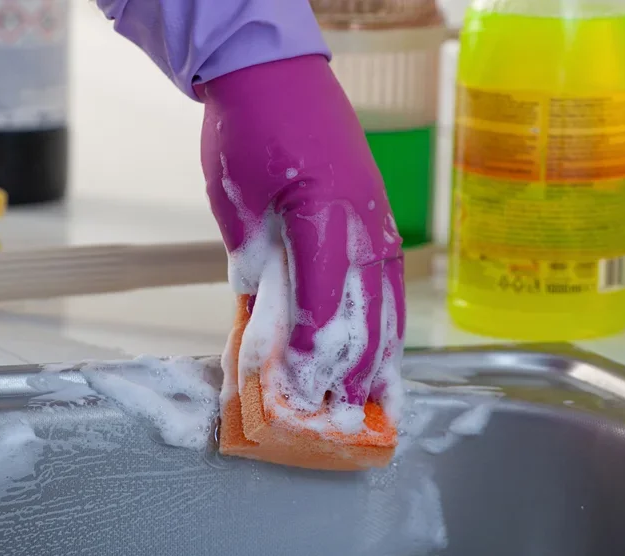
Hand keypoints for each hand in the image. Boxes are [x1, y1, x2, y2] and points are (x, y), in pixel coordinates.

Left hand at [198, 55, 405, 419]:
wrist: (275, 72)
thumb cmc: (250, 129)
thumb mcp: (236, 198)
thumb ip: (254, 259)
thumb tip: (261, 312)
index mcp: (325, 214)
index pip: (323, 300)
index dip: (311, 350)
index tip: (297, 388)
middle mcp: (363, 222)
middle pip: (366, 310)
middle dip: (352, 368)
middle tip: (340, 414)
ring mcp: (378, 219)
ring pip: (387, 300)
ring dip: (381, 354)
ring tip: (377, 398)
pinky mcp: (378, 217)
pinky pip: (389, 280)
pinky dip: (388, 320)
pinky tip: (387, 348)